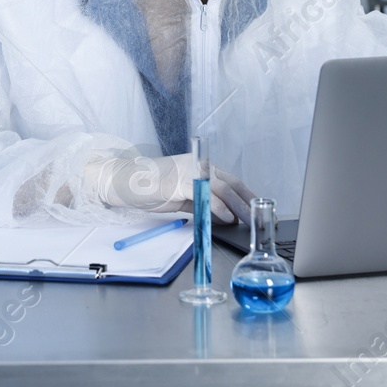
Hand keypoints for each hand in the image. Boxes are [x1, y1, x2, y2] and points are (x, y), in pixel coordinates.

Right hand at [84, 153, 254, 221]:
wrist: (122, 181)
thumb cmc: (148, 188)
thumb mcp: (180, 198)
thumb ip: (200, 205)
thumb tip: (222, 217)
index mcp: (199, 168)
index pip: (231, 181)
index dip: (247, 196)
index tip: (260, 209)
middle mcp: (197, 166)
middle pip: (232, 183)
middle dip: (249, 202)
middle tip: (263, 216)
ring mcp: (189, 172)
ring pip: (223, 187)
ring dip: (239, 206)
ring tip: (249, 219)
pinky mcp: (178, 182)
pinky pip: (204, 193)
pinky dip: (218, 206)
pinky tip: (226, 217)